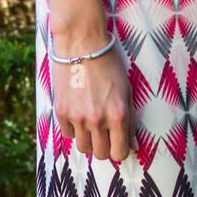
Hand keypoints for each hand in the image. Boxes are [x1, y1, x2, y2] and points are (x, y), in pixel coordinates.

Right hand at [52, 42, 135, 161]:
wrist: (82, 43)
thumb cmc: (109, 63)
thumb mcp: (126, 89)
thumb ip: (130, 119)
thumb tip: (135, 145)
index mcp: (118, 113)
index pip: (119, 152)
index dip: (120, 150)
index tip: (118, 143)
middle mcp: (98, 119)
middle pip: (101, 154)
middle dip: (105, 146)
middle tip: (105, 131)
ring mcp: (78, 117)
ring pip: (83, 148)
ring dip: (89, 139)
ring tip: (92, 120)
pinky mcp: (61, 112)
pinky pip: (69, 134)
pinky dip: (74, 128)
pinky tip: (79, 110)